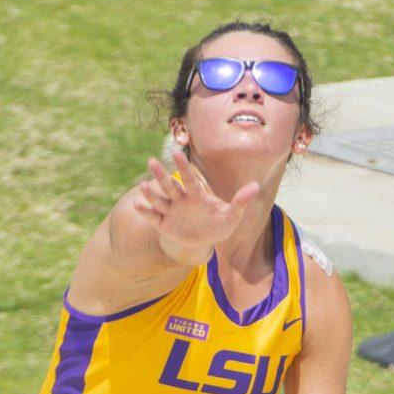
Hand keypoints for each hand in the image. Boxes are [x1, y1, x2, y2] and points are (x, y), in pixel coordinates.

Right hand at [131, 146, 259, 269]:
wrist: (205, 241)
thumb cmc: (219, 225)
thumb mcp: (232, 216)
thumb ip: (241, 201)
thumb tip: (256, 186)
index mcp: (197, 194)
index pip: (189, 178)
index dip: (183, 167)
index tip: (176, 152)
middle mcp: (181, 199)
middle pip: (170, 185)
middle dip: (161, 175)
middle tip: (152, 161)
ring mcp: (171, 210)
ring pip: (159, 199)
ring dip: (151, 193)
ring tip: (144, 185)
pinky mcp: (163, 224)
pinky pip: (153, 216)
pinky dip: (146, 211)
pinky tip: (137, 204)